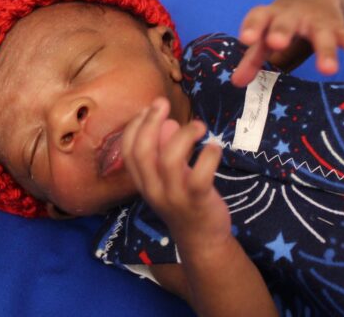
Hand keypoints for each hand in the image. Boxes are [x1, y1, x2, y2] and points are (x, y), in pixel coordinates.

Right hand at [121, 98, 230, 250]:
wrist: (202, 241)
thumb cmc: (186, 202)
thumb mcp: (171, 177)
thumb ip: (166, 150)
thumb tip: (167, 122)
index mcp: (142, 182)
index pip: (128, 150)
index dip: (136, 125)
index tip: (150, 107)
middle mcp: (153, 189)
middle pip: (143, 152)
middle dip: (151, 122)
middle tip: (165, 103)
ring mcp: (173, 197)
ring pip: (169, 161)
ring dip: (184, 136)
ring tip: (199, 126)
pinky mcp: (197, 202)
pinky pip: (199, 176)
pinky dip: (208, 156)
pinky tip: (214, 147)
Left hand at [231, 0, 343, 85]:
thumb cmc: (282, 22)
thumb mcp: (265, 36)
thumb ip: (252, 59)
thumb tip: (236, 83)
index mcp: (270, 16)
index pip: (258, 17)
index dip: (252, 27)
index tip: (246, 39)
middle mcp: (293, 15)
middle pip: (286, 21)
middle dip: (282, 30)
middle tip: (276, 42)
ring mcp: (317, 20)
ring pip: (323, 33)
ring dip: (325, 50)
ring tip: (328, 70)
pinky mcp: (338, 27)